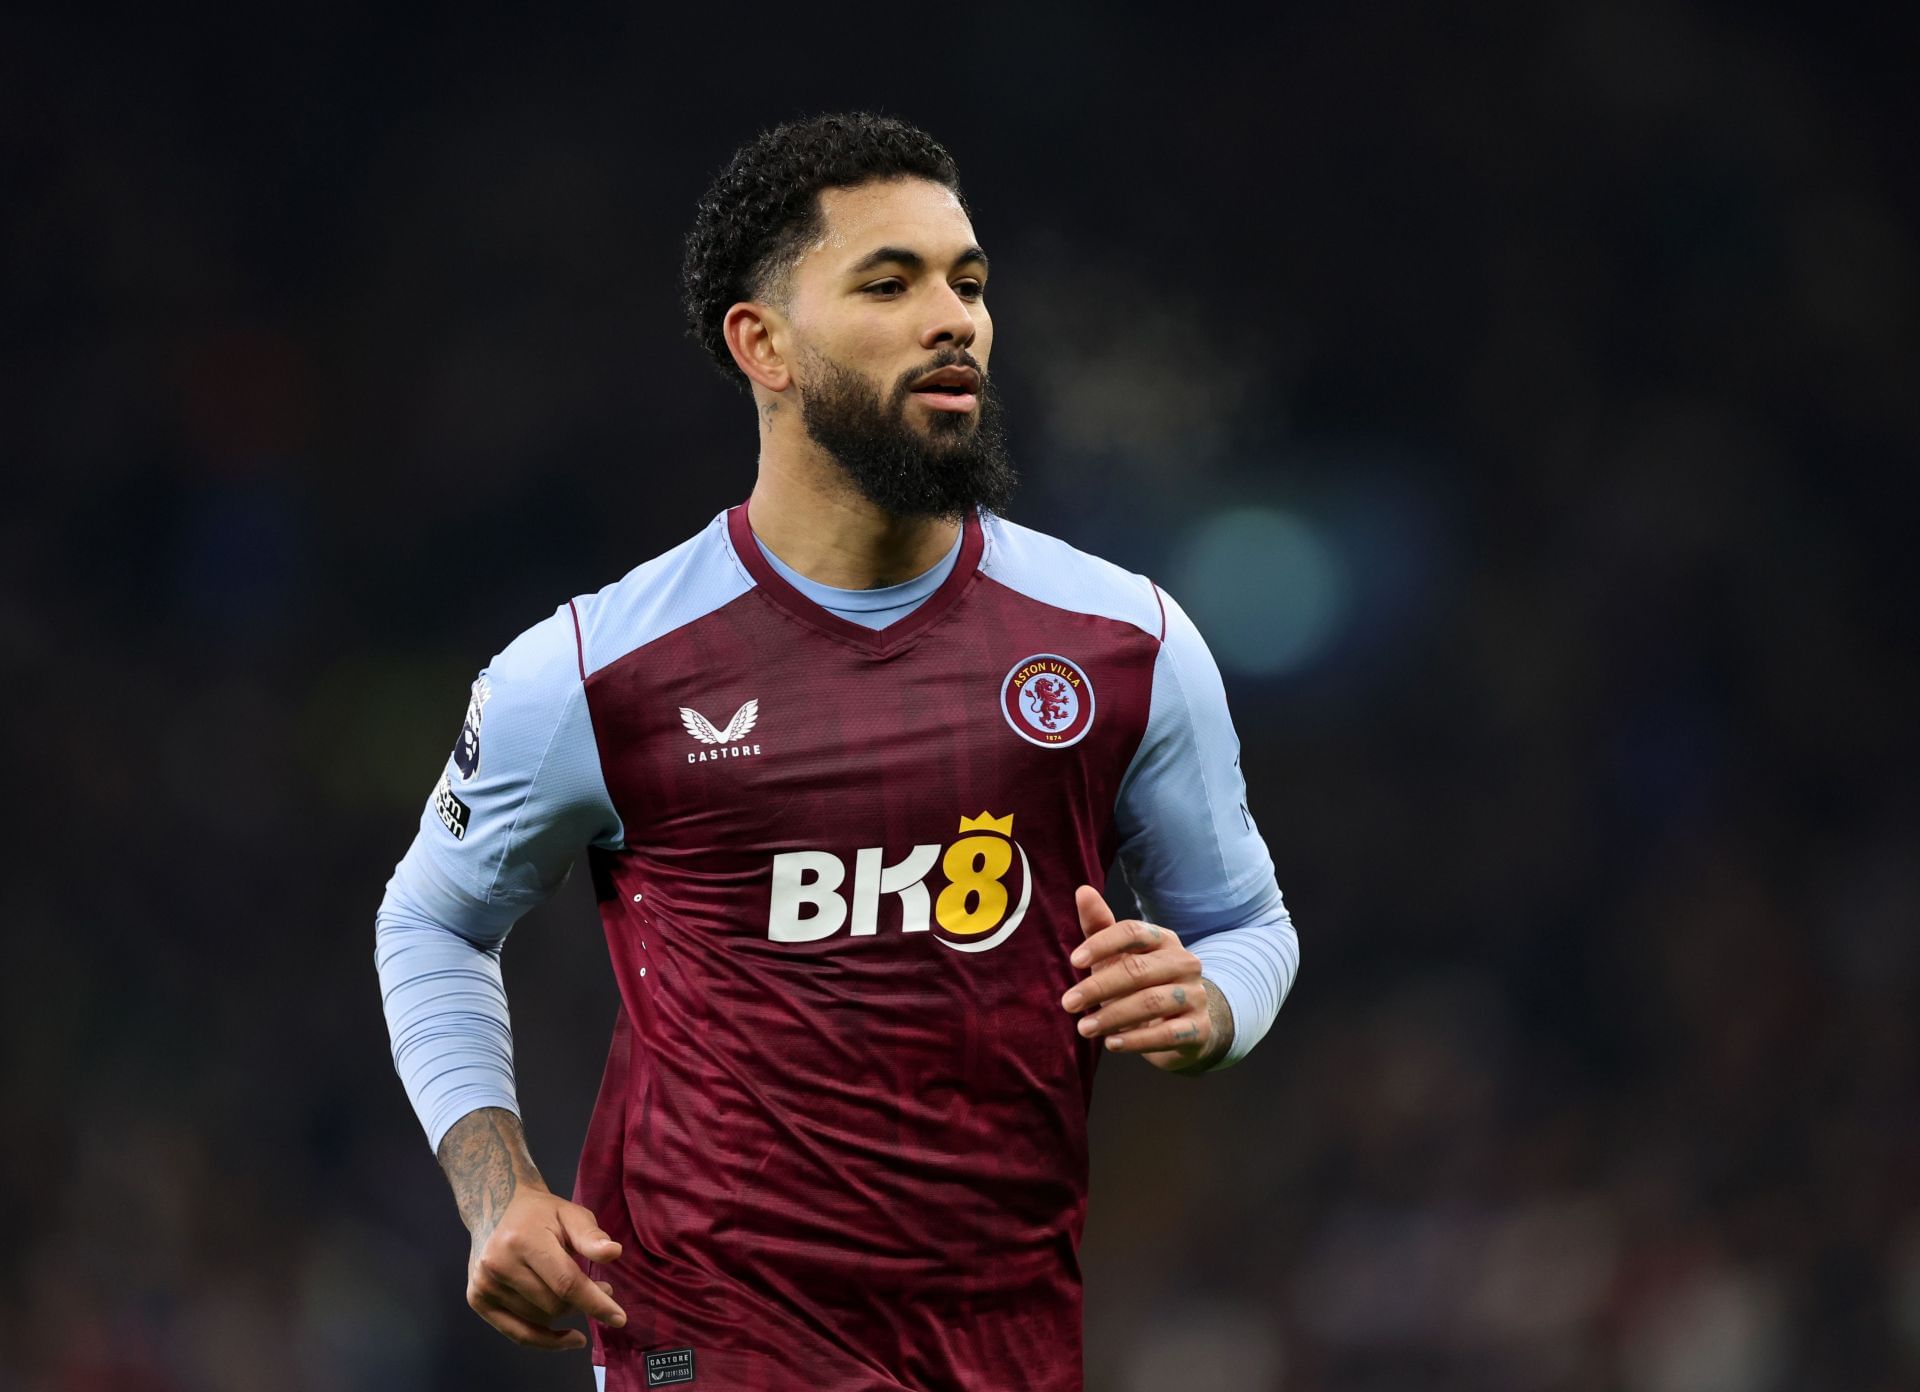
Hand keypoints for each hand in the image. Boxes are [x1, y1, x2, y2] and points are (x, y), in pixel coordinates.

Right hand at [439, 1108, 626, 1349]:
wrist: (494, 1206)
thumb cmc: (540, 1212)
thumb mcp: (570, 1213)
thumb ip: (590, 1236)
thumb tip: (613, 1253)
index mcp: (523, 1240)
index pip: (565, 1283)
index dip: (595, 1304)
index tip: (619, 1318)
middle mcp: (498, 1265)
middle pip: (553, 1305)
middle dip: (583, 1304)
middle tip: (603, 1289)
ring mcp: (483, 1285)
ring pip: (539, 1320)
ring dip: (566, 1316)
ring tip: (580, 1296)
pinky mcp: (477, 1299)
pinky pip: (517, 1333)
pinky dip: (545, 1340)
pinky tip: (567, 1338)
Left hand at [1061, 885, 1231, 1072]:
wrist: (1185, 1024)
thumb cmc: (1142, 984)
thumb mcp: (1119, 956)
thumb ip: (1099, 927)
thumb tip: (1082, 890)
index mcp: (1164, 940)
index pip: (1133, 932)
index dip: (1102, 944)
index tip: (1074, 961)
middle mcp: (1184, 963)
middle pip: (1138, 970)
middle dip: (1098, 987)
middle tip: (1068, 1003)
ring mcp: (1195, 996)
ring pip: (1151, 1003)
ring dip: (1112, 1017)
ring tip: (1084, 1028)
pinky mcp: (1199, 1029)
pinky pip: (1167, 1034)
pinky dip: (1136, 1040)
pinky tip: (1112, 1044)